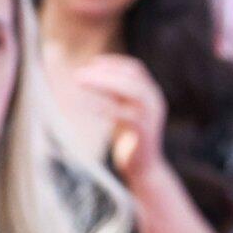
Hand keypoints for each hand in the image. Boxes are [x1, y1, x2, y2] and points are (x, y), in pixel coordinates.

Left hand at [75, 54, 169, 185]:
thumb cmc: (131, 139)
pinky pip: (124, 114)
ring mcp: (151, 116)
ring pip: (131, 90)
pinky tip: (85, 104)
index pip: (135, 69)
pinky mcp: (144, 131)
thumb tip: (95, 76)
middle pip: (132, 76)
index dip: (113, 63)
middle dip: (104, 71)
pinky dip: (103, 106)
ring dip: (104, 82)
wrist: (145, 169)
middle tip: (78, 74)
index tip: (91, 63)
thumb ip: (117, 95)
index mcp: (152, 94)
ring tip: (79, 81)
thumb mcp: (124, 111)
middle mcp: (155, 101)